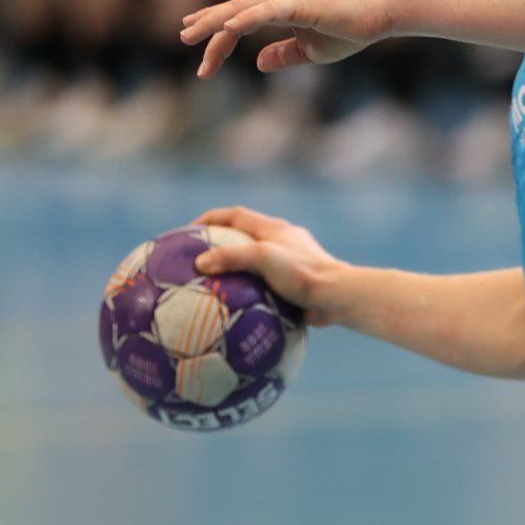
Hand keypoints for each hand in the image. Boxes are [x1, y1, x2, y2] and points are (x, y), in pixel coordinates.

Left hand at [180, 0, 393, 78]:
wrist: (381, 15)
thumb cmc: (350, 30)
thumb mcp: (310, 51)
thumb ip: (283, 55)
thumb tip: (257, 62)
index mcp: (278, 5)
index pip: (238, 23)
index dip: (218, 42)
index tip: (204, 67)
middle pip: (232, 13)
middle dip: (206, 27)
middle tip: (183, 37)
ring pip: (241, 9)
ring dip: (214, 22)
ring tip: (190, 34)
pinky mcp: (298, 2)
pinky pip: (264, 11)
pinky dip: (244, 18)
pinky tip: (227, 28)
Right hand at [192, 206, 348, 326]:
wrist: (337, 297)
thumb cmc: (302, 273)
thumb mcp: (263, 258)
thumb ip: (231, 257)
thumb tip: (200, 262)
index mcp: (274, 228)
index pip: (234, 215)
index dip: (210, 219)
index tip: (188, 232)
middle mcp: (282, 241)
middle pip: (243, 237)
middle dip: (219, 245)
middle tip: (196, 260)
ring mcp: (290, 263)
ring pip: (254, 263)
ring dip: (234, 271)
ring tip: (211, 286)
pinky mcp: (295, 284)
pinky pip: (265, 285)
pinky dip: (248, 292)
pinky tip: (235, 309)